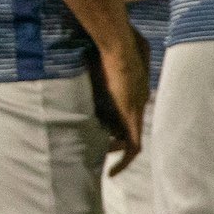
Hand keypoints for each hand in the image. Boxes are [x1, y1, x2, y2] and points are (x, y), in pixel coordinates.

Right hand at [87, 28, 150, 173]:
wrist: (118, 44)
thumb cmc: (109, 41)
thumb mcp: (99, 46)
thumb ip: (91, 53)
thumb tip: (74, 50)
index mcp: (133, 83)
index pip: (127, 106)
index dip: (115, 118)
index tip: (101, 123)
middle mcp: (139, 98)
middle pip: (129, 123)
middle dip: (114, 135)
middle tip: (98, 142)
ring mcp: (137, 107)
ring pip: (130, 137)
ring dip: (116, 147)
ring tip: (99, 154)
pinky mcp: (132, 116)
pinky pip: (133, 146)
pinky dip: (124, 161)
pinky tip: (112, 173)